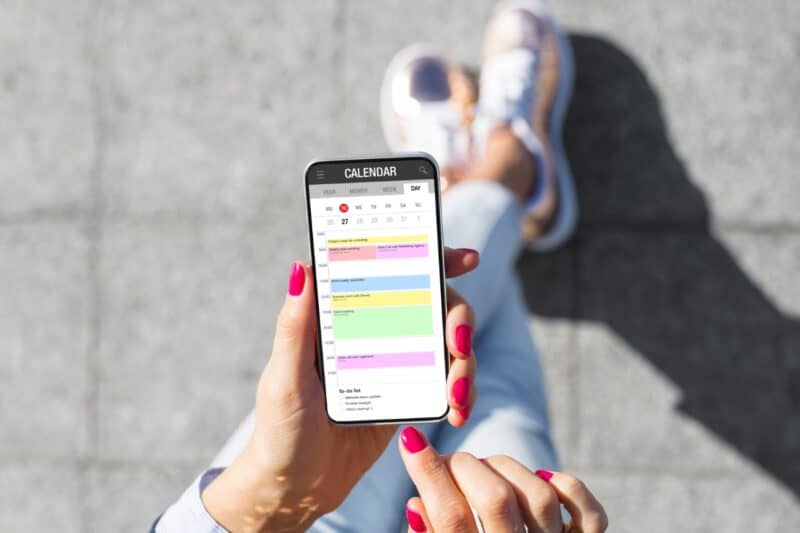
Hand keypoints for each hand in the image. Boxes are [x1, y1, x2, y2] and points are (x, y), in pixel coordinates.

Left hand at [202, 247, 479, 531]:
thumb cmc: (280, 430)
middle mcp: (374, 332)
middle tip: (459, 344)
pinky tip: (458, 412)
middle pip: (433, 304)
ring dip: (466, 362)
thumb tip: (302, 266)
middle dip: (459, 317)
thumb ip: (295, 326)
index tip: (465, 259)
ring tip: (459, 395)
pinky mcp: (408, 395)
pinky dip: (461, 392)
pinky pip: (447, 382)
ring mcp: (396, 363)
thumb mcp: (285, 378)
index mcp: (342, 318)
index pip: (390, 273)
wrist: (296, 488)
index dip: (431, 259)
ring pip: (448, 343)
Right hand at [399, 427, 607, 532]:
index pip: (450, 517)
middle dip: (463, 466)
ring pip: (538, 494)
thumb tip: (416, 504)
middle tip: (450, 464)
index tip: (410, 438)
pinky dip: (565, 485)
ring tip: (486, 472)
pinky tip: (540, 478)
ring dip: (505, 468)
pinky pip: (588, 511)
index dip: (427, 472)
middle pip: (495, 499)